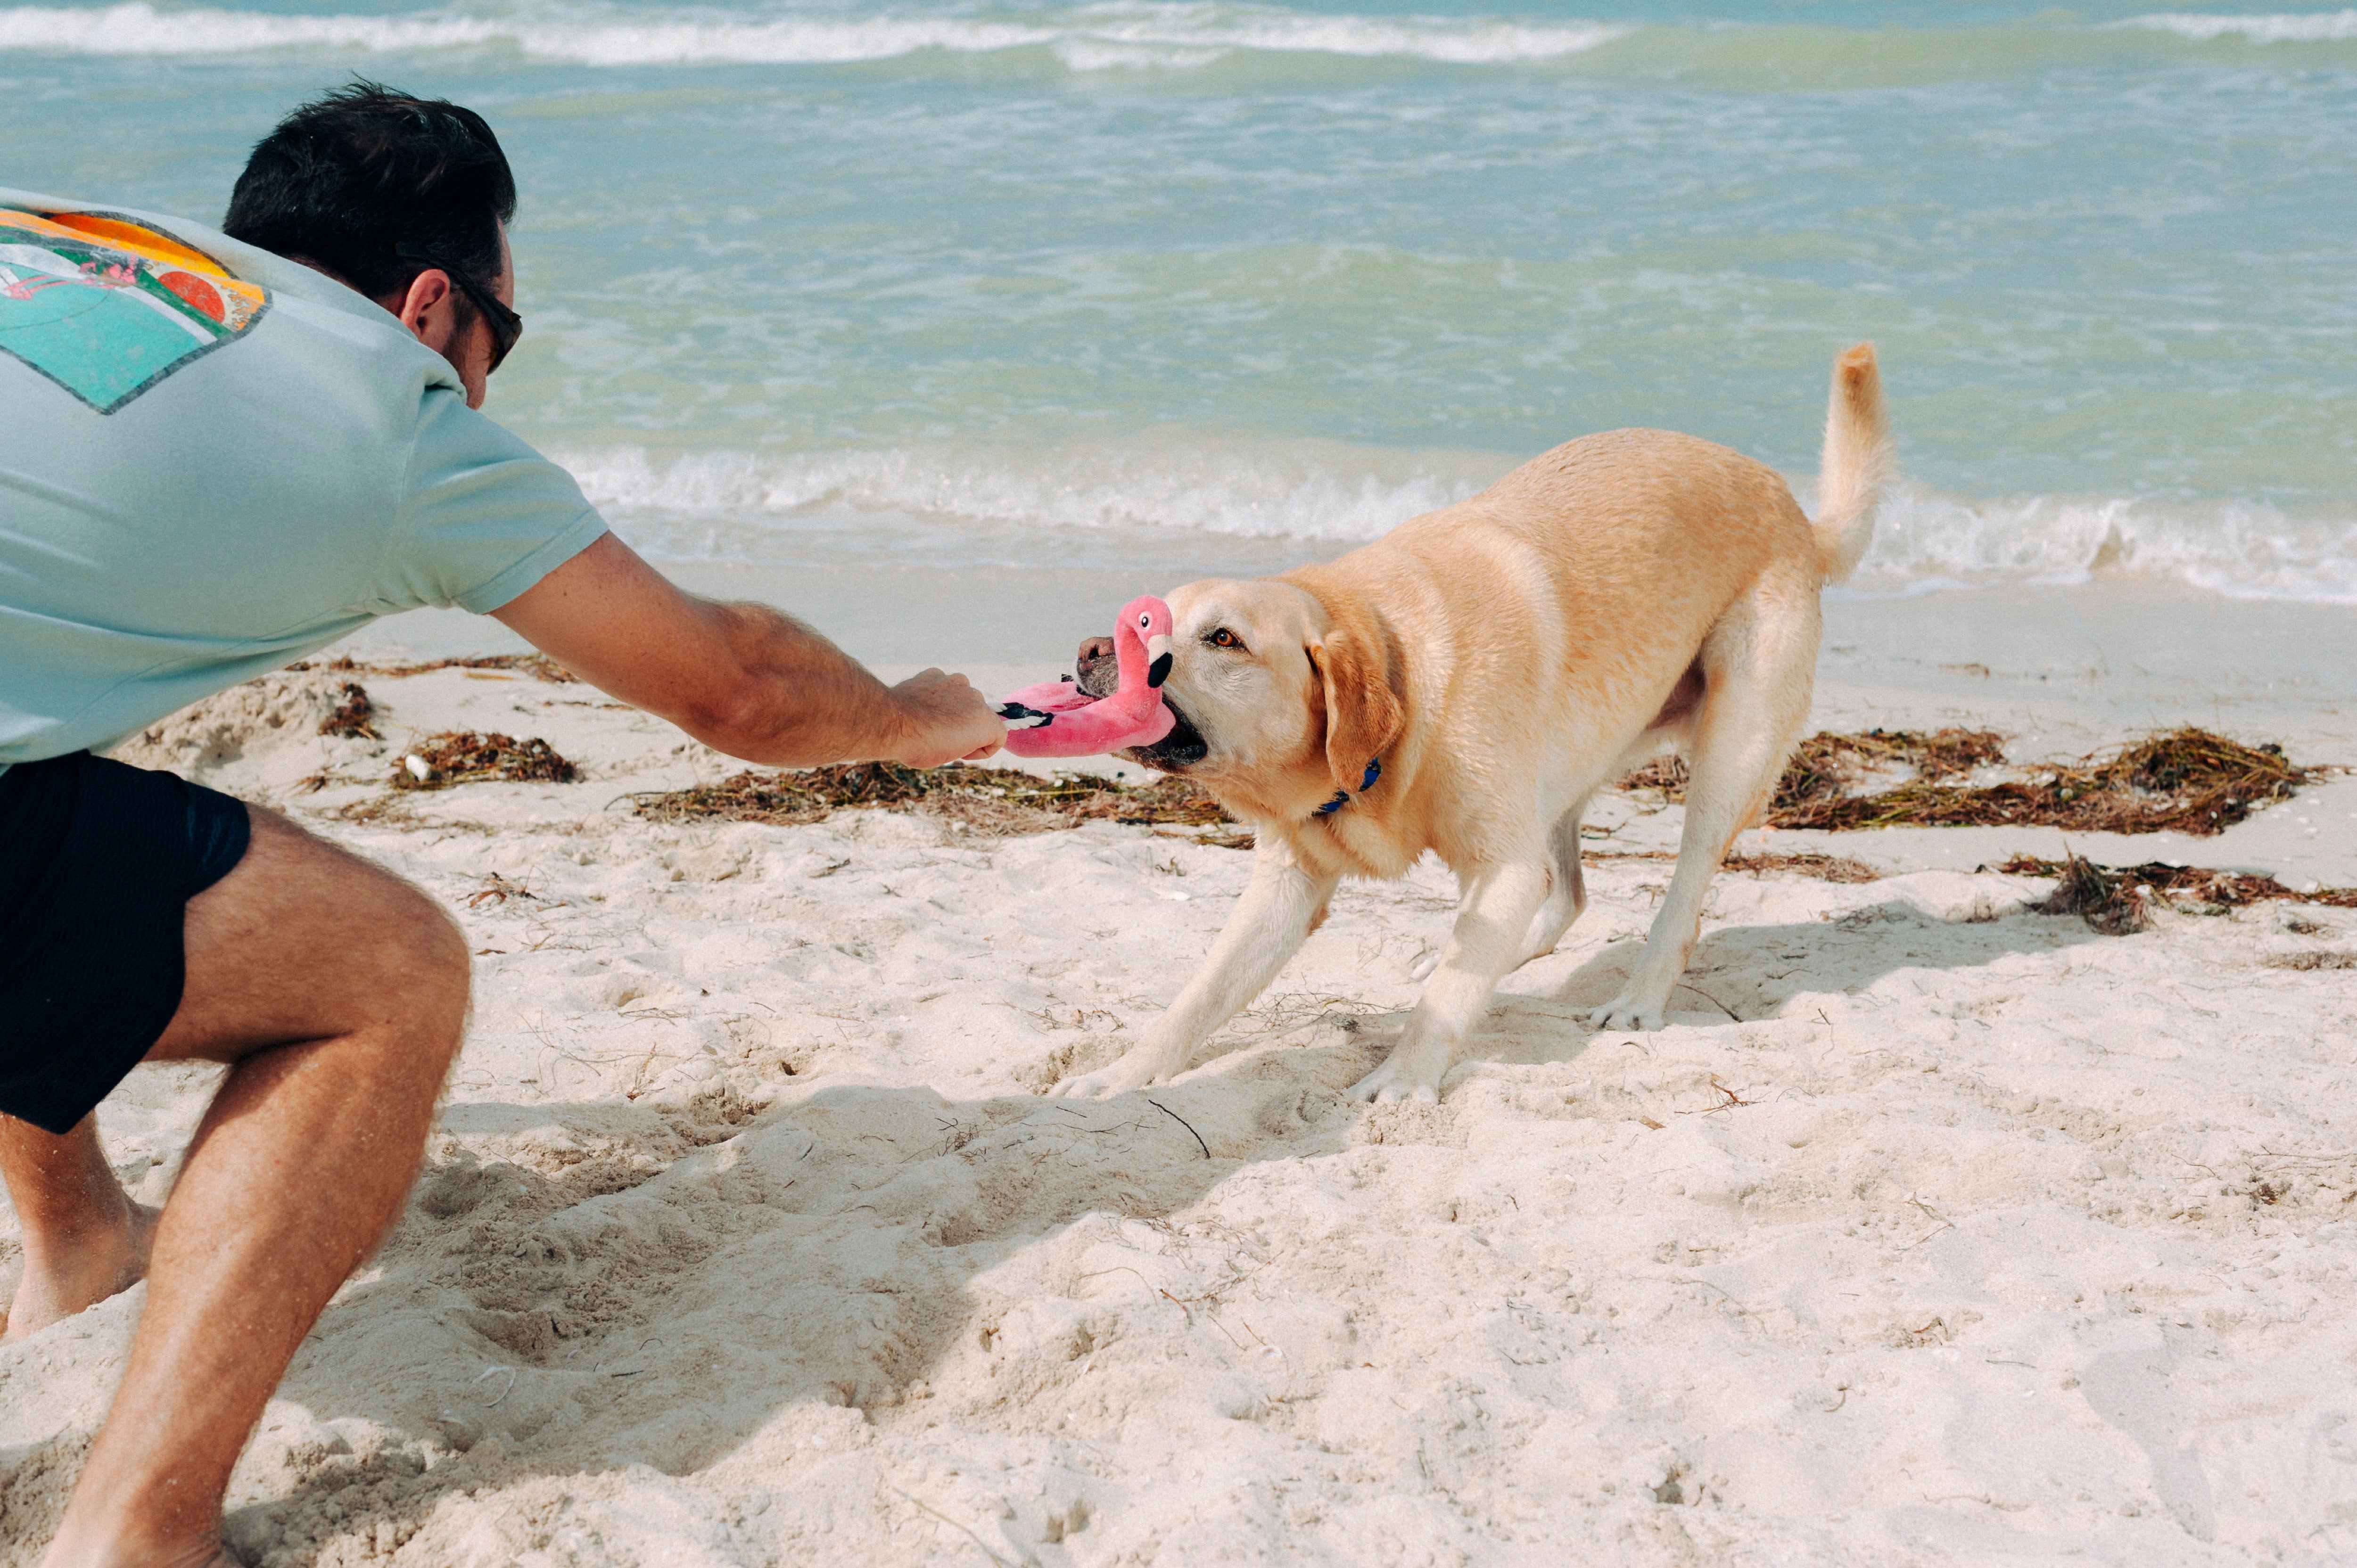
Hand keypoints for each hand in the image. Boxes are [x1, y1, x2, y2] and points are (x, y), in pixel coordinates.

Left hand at [886, 669, 1004, 766]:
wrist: (891, 724)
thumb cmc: (921, 746)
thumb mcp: (950, 755)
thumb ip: (964, 741)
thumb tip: (959, 732)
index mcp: (985, 721)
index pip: (998, 736)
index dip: (981, 750)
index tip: (963, 754)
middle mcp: (975, 697)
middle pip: (980, 715)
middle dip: (968, 726)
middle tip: (945, 739)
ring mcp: (954, 682)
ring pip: (963, 696)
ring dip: (954, 707)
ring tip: (932, 721)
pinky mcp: (935, 674)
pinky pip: (943, 685)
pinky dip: (937, 694)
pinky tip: (922, 706)